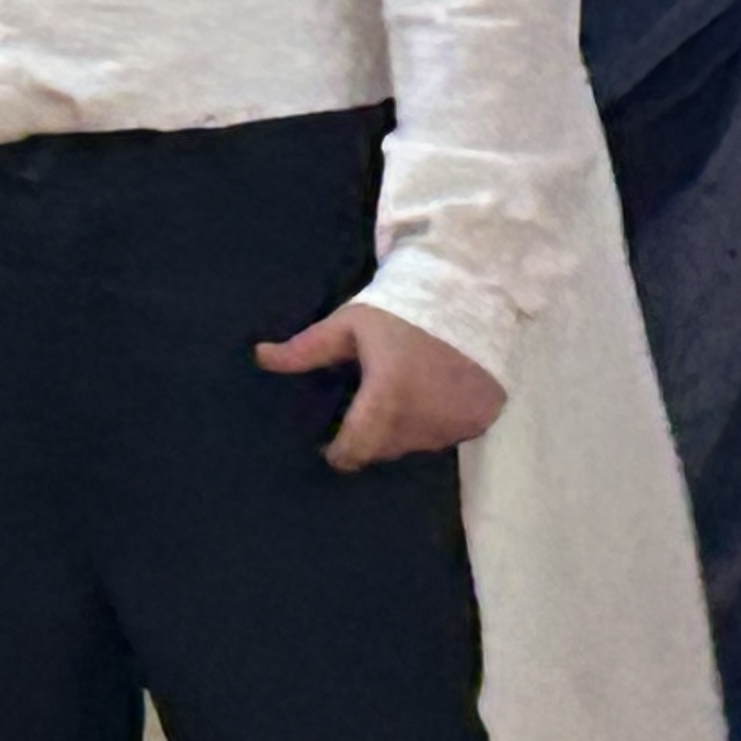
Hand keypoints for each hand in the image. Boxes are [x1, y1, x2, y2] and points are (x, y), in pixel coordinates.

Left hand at [258, 302, 503, 469]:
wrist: (471, 288)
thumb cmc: (402, 308)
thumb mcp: (351, 323)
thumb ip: (305, 349)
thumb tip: (258, 356)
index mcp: (387, 398)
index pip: (354, 452)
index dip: (338, 451)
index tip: (332, 442)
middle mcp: (423, 420)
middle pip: (384, 450)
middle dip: (371, 435)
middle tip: (370, 403)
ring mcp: (457, 422)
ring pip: (417, 444)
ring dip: (405, 429)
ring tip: (404, 393)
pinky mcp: (482, 418)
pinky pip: (448, 433)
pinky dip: (438, 420)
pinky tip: (436, 391)